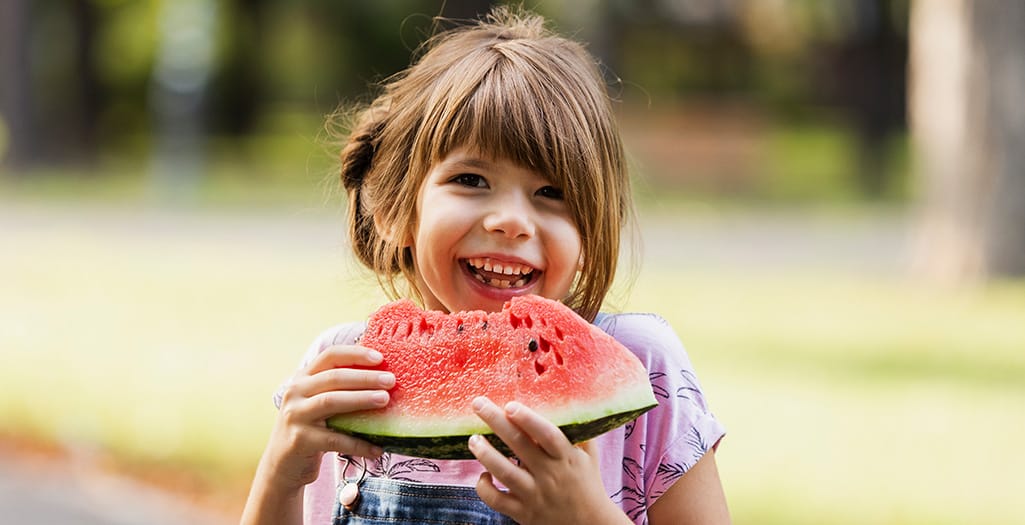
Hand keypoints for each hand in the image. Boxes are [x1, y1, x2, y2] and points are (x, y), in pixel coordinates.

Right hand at [260, 345, 391, 490]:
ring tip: (385, 400)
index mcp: (303, 378)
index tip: (380, 358)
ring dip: (361, 399)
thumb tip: (383, 378)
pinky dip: (358, 444)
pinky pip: (335, 439)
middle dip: (364, 377)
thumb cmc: (311, 430)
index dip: (355, 354)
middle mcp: (295, 392)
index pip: (330, 356)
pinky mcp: (299, 440)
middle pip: (333, 377)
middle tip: (390, 380)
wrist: (283, 465)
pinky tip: (377, 448)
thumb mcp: (320, 403)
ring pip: (331, 401)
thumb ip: (341, 389)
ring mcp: (295, 415)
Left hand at [469, 397, 630, 524]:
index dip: (528, 419)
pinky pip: (497, 500)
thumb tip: (565, 400)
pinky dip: (485, 488)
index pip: (547, 435)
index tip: (510, 405)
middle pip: (519, 446)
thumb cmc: (587, 483)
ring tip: (474, 439)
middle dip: (496, 422)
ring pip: (505, 472)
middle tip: (478, 404)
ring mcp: (534, 495)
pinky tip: (482, 475)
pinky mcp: (523, 513)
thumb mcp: (589, 455)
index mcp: (566, 457)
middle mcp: (549, 474)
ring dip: (485, 454)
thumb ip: (578, 430)